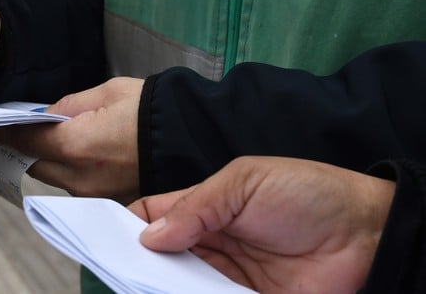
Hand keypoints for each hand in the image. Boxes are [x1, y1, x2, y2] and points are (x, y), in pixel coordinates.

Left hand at [0, 77, 142, 202]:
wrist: (194, 136)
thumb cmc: (153, 108)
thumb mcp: (105, 92)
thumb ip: (67, 106)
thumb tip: (41, 117)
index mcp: (77, 146)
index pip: (26, 141)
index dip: (9, 131)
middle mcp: (81, 178)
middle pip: (34, 165)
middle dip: (26, 147)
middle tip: (23, 129)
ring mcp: (95, 194)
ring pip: (54, 179)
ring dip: (49, 160)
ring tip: (54, 138)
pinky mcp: (109, 200)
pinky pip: (77, 187)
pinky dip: (71, 171)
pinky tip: (79, 153)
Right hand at [132, 156, 394, 292]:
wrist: (368, 235)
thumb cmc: (306, 193)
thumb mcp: (245, 183)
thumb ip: (196, 206)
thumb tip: (147, 235)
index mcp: (205, 206)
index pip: (152, 215)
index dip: (125, 225)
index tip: (99, 238)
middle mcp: (209, 243)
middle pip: (158, 257)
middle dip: (136, 263)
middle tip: (113, 272)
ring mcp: (225, 277)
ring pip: (177, 286)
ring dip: (158, 288)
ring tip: (136, 288)